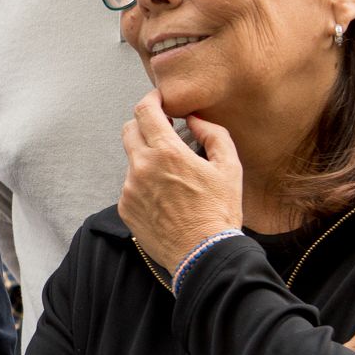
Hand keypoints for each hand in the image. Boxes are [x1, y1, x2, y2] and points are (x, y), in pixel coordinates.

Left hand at [118, 91, 243, 276]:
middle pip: (128, 130)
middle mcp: (141, 167)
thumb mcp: (229, 167)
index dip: (150, 100)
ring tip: (172, 177)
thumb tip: (195, 119)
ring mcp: (129, 188)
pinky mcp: (125, 208)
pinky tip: (165, 198)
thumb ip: (213, 134)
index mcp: (166, 153)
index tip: (158, 100)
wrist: (203, 254)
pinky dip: (144, 184)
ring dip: (147, 159)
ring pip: (131, 160)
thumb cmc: (219, 211)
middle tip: (163, 132)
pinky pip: (130, 186)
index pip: (144, 111)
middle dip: (144, 125)